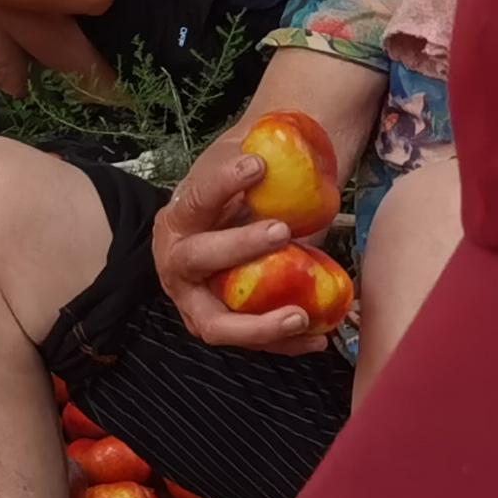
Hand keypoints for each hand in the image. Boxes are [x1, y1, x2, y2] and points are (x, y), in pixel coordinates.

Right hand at [152, 143, 325, 352]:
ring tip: (300, 315)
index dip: (223, 184)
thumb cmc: (240, 196)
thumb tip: (282, 153)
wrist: (233, 222)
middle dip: (238, 247)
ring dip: (257, 324)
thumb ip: (253, 164)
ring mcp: (195, 301)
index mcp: (179, 220)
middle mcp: (178, 264)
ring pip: (216, 323)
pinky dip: (283, 344)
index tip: (258, 164)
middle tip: (281, 230)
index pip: (197, 199)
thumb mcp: (239, 170)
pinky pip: (250, 341)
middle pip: (199, 260)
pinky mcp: (222, 324)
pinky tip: (319, 337)